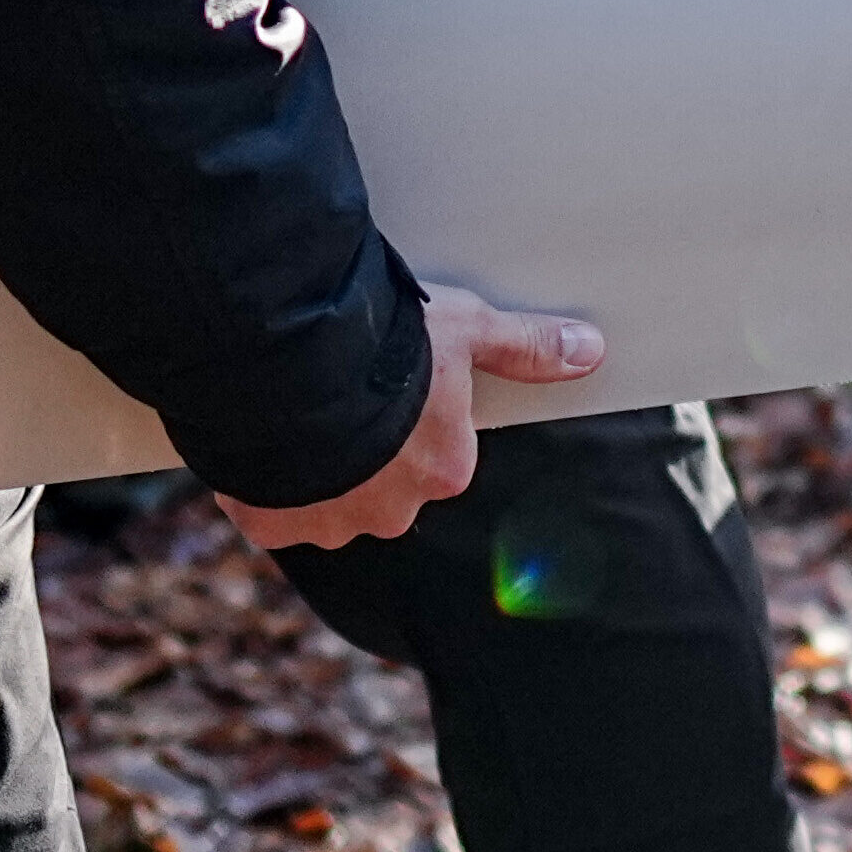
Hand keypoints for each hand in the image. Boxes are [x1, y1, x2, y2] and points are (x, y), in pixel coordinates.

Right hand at [219, 281, 615, 552]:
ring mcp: (330, 523)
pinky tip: (260, 436)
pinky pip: (270, 510)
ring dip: (312, 468)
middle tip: (338, 393)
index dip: (410, 416)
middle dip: (361, 450)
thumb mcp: (464, 327)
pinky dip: (263, 481)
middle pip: (382, 484)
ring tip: (293, 408)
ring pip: (325, 500)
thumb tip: (591, 351)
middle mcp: (394, 511)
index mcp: (445, 471)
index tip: (387, 383)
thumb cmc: (383, 339)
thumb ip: (524, 346)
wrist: (285, 356)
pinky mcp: (271, 524)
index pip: (436, 454)